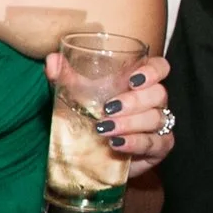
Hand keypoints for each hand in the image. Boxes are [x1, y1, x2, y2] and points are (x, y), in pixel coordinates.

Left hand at [46, 51, 174, 169]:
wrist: (92, 153)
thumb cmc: (90, 116)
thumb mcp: (75, 95)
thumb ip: (63, 77)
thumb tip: (52, 60)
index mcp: (139, 82)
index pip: (160, 68)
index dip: (153, 71)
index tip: (133, 80)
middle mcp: (153, 101)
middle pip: (159, 94)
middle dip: (134, 101)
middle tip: (108, 109)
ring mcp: (158, 124)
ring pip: (157, 118)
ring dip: (131, 123)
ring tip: (105, 128)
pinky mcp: (159, 148)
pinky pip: (157, 143)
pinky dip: (136, 142)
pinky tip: (117, 143)